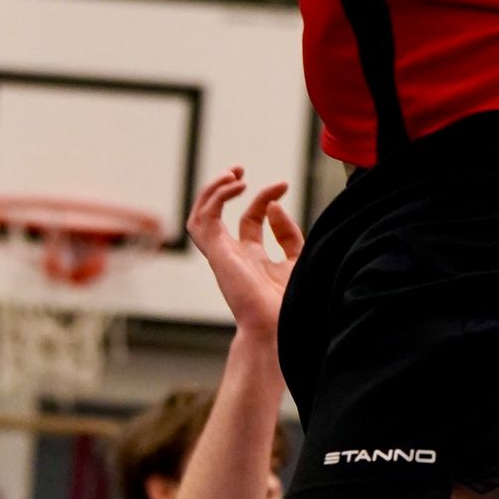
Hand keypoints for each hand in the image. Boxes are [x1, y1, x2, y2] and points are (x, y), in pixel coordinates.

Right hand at [187, 165, 301, 342]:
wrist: (280, 327)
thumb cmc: (290, 304)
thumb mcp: (297, 259)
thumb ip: (288, 234)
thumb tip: (275, 206)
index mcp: (252, 259)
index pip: (250, 221)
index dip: (264, 199)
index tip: (283, 185)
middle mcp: (233, 256)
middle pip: (218, 215)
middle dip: (224, 189)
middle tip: (239, 170)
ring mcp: (222, 255)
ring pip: (201, 216)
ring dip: (213, 191)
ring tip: (234, 174)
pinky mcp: (216, 253)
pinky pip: (203, 220)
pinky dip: (215, 198)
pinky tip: (236, 186)